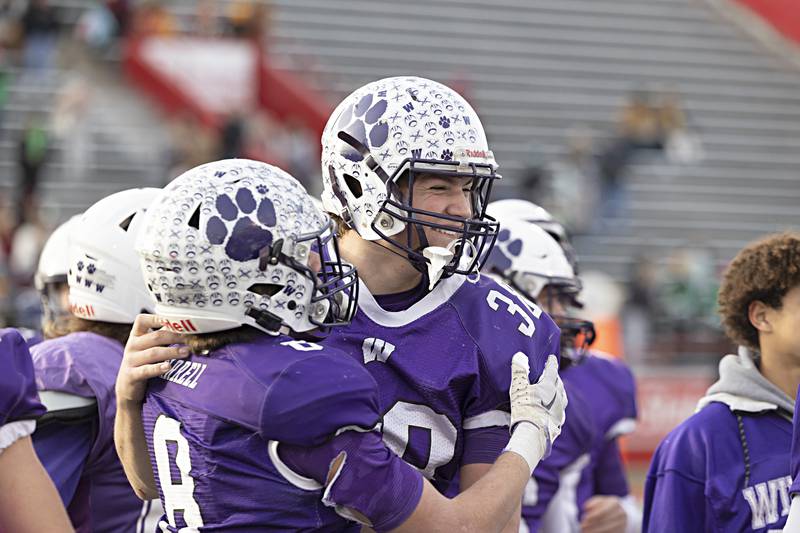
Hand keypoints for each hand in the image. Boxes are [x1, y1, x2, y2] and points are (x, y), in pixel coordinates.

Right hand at [115, 314, 188, 405]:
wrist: (127, 386)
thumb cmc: (143, 361)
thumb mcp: (149, 346)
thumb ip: (162, 336)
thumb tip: (186, 327)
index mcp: (136, 335)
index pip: (143, 320)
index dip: (159, 318)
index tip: (177, 319)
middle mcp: (132, 345)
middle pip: (155, 337)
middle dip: (175, 337)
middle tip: (191, 339)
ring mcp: (130, 360)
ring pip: (153, 353)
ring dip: (172, 352)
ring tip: (186, 352)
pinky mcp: (131, 375)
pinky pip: (146, 370)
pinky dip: (158, 368)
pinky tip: (169, 366)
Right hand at [504, 353, 566, 472]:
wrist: (532, 434)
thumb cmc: (524, 409)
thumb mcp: (518, 387)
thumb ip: (519, 371)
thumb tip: (520, 355)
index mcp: (549, 386)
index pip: (552, 370)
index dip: (551, 363)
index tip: (551, 358)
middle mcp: (558, 397)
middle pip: (559, 383)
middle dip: (555, 377)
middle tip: (552, 374)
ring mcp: (560, 411)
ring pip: (563, 397)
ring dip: (560, 391)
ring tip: (557, 390)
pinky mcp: (559, 422)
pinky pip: (561, 411)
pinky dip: (559, 406)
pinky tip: (556, 409)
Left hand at [581, 495, 627, 532]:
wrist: (620, 513)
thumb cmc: (605, 506)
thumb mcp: (599, 501)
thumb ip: (592, 503)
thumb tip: (586, 507)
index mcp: (614, 503)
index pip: (603, 511)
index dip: (593, 516)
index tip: (585, 519)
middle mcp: (620, 513)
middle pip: (605, 521)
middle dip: (592, 525)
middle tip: (582, 527)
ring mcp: (623, 523)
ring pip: (608, 529)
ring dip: (595, 531)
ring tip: (585, 531)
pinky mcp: (622, 531)